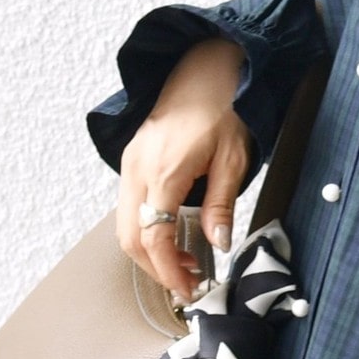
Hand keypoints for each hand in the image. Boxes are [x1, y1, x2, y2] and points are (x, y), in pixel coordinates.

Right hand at [116, 37, 250, 299]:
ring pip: (125, 225)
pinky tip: (174, 235)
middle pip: (130, 238)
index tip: (189, 289)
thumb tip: (219, 242)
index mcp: (164, 172)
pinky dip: (146, 230)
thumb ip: (223, 204)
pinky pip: (128, 207)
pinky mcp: (132, 161)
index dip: (170, 270)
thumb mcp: (233, 159)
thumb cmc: (223, 108)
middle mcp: (137, 171)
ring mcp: (130, 165)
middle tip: (188, 285)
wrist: (204, 69)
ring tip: (185, 264)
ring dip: (150, 252)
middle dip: (156, 269)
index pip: (155, 237)